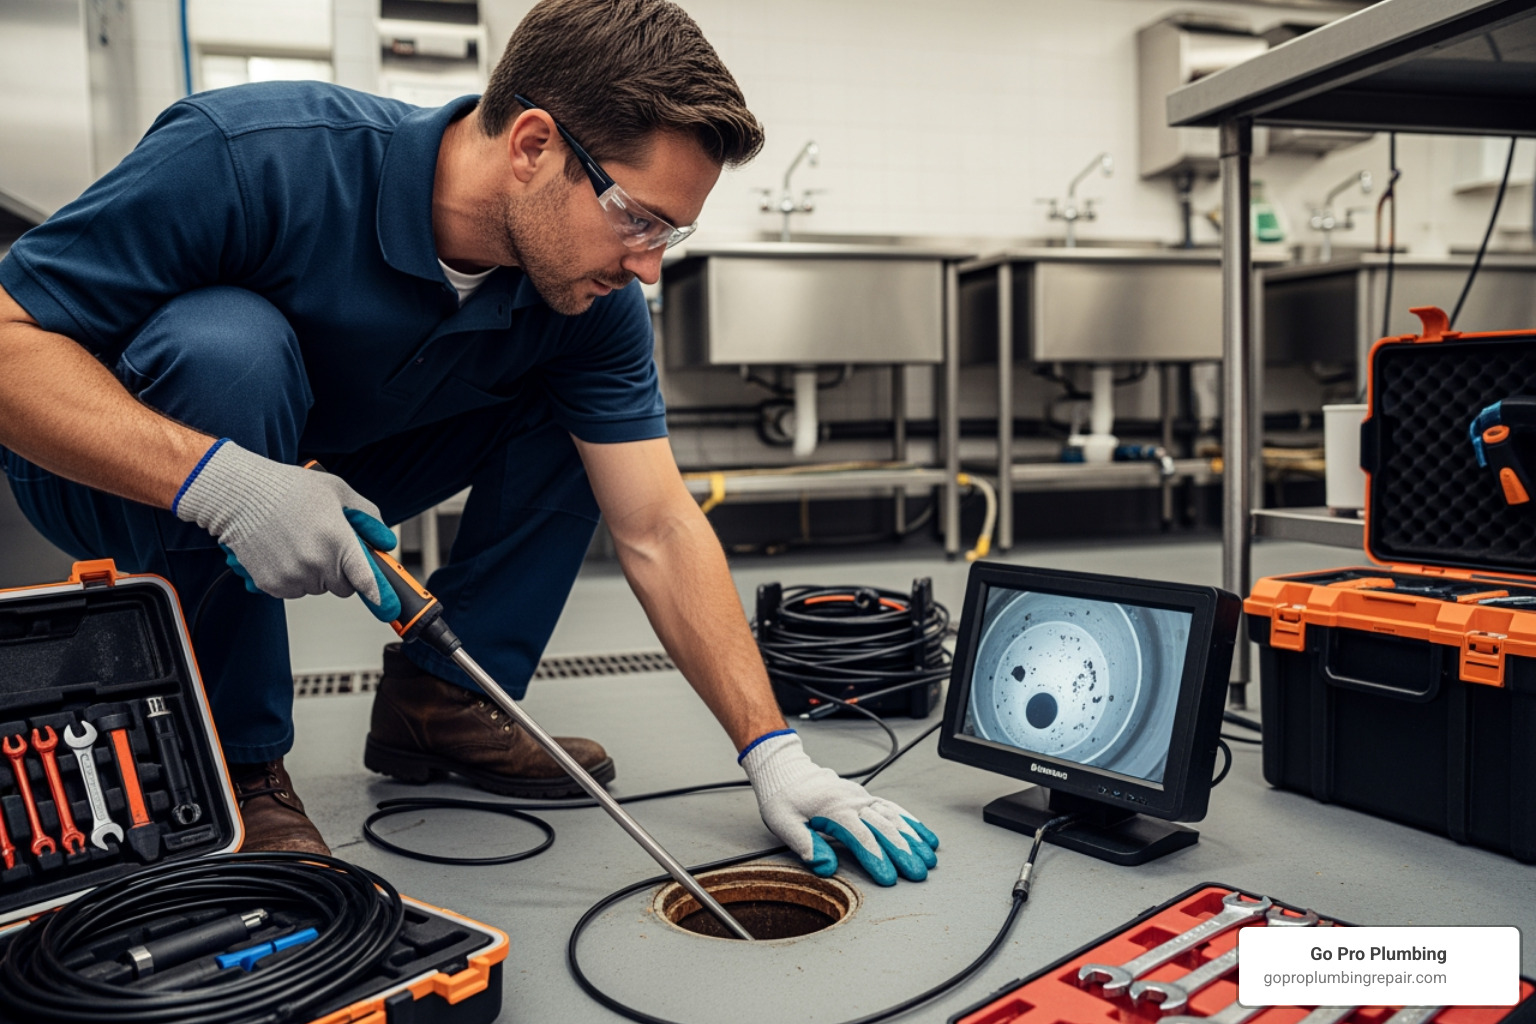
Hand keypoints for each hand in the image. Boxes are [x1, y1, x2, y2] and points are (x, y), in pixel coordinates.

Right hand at [173, 439, 400, 620]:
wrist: (240, 495)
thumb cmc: (288, 489)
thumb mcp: (338, 492)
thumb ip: (368, 517)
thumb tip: (384, 541)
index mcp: (338, 541)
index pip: (366, 580)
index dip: (380, 595)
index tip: (389, 607)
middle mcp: (316, 564)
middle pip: (342, 588)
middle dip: (340, 572)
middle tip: (325, 545)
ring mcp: (292, 577)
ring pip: (316, 589)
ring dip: (314, 574)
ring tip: (298, 542)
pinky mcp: (271, 585)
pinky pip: (293, 590)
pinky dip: (291, 577)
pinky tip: (282, 551)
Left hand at [740, 730, 938, 885]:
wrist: (787, 771)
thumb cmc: (783, 798)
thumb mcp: (783, 823)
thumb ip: (805, 844)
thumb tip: (825, 866)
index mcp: (834, 809)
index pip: (861, 836)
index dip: (876, 858)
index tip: (889, 878)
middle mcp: (853, 801)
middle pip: (884, 828)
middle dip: (904, 852)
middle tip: (918, 874)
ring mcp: (862, 798)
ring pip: (894, 818)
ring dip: (913, 839)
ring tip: (929, 859)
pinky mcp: (866, 798)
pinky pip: (893, 809)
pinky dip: (911, 823)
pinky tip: (925, 836)